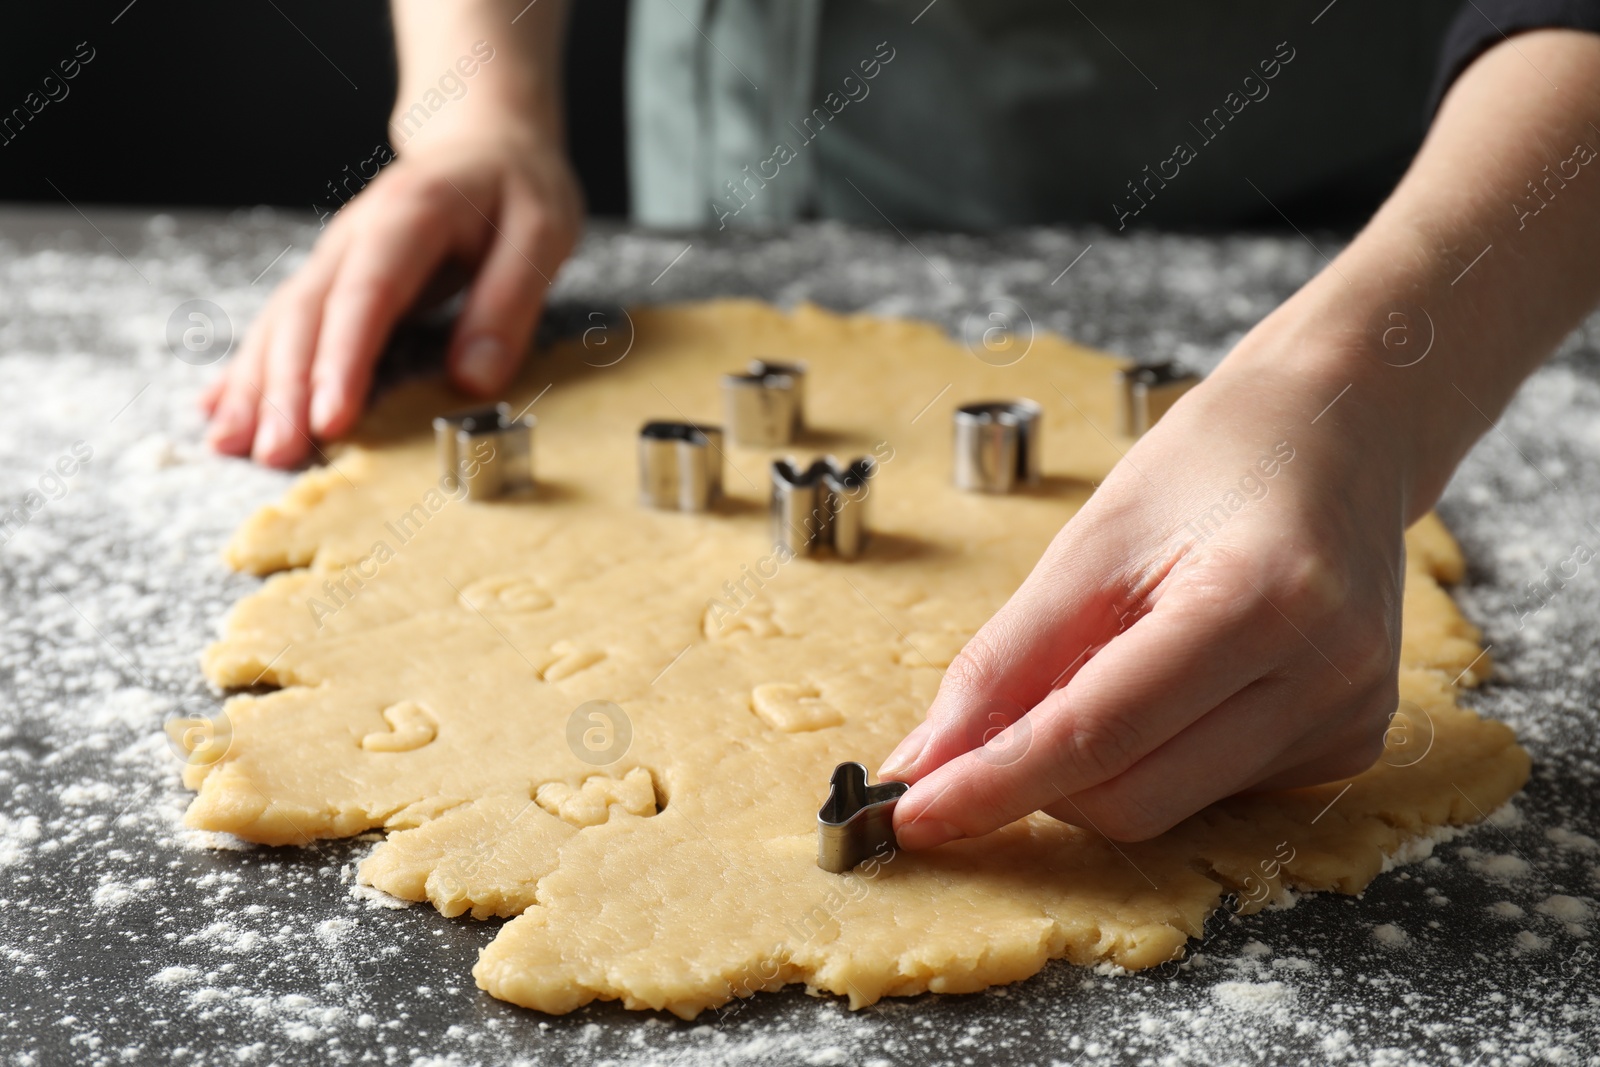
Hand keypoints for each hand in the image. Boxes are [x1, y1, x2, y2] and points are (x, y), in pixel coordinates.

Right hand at [202, 124, 581, 465]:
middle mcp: (354, 236)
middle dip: (286, 388)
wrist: (483, 144)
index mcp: (409, 216)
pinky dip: (248, 369)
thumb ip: (509, 303)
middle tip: (276, 454)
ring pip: (281, 323)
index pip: (367, 293)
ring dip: (256, 387)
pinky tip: (220, 412)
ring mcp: (334, 258)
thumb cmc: (517, 190)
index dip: (344, 359)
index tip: (332, 419)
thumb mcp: (542, 233)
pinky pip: (280, 327)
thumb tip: (472, 381)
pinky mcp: (329, 280)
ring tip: (231, 447)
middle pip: (307, 314)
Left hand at [880, 337, 1410, 845]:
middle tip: (992, 721)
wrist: (1342, 431)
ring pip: (1166, 809)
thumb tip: (926, 762)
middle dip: (1036, 778)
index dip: (994, 782)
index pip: (1096, 733)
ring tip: (1108, 661)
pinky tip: (1173, 679)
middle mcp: (1325, 674)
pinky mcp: (1349, 744)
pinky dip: (1154, 756)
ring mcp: (1348, 718)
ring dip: (1093, 769)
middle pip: (1129, 797)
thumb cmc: (1214, 462)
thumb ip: (1005, 662)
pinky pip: (1211, 793)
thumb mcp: (1089, 542)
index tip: (912, 812)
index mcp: (1259, 599)